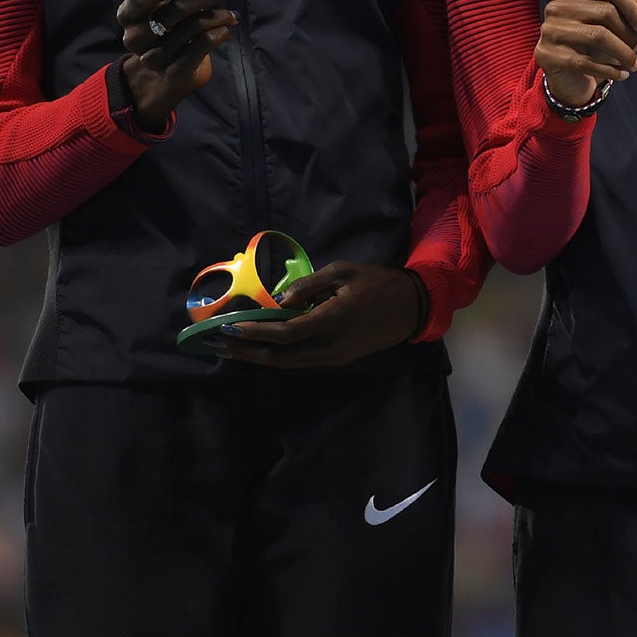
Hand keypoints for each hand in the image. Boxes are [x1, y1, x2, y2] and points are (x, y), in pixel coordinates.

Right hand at [117, 0, 242, 129]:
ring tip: (232, 13)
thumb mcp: (163, 12)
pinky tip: (226, 30)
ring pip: (193, 27)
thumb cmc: (168, 32)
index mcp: (128, 17)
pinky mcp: (174, 71)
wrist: (166, 73)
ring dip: (219, 16)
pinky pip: (202, 46)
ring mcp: (154, 56)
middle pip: (175, 11)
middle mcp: (136, 37)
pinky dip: (219, 34)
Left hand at [216, 262, 424, 367]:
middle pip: (282, 358)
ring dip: (261, 358)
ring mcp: (336, 357)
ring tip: (237, 349)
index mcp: (333, 319)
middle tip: (223, 344)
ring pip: (291, 364)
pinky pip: (303, 362)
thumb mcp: (344, 272)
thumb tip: (279, 300)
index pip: (286, 333)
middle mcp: (331, 346)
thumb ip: (309, 285)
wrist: (413, 307)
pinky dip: (280, 357)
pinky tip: (265, 349)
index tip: (232, 326)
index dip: (256, 332)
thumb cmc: (378, 283)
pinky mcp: (340, 360)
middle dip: (249, 352)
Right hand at [535, 0, 636, 106]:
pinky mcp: (548, 55)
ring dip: (622, 53)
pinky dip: (609, 70)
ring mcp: (550, 30)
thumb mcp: (601, 25)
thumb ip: (617, 15)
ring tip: (634, 64)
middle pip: (605, 12)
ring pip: (597, 36)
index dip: (631, 6)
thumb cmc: (589, 47)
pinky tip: (621, 75)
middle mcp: (558, 7)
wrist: (565, 76)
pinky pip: (586, 62)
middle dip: (628, 33)